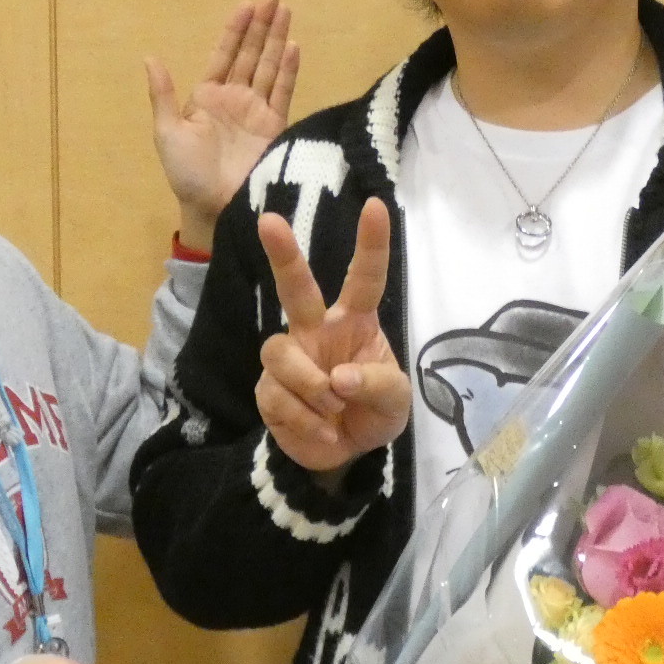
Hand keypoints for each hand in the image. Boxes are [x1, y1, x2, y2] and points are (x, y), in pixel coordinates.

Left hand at [146, 0, 299, 252]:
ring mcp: (256, 111)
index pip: (224, 54)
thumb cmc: (186, 173)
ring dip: (277, 39)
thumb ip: (163, 95)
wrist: (212, 207)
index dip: (235, 29)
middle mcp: (235, 98)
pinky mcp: (274, 127)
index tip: (247, 4)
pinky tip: (293, 47)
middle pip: (251, 54)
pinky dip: (288, 70)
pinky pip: (283, 92)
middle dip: (262, 25)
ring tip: (287, 11)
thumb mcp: (167, 132)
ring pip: (269, 66)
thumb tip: (150, 57)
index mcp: (207, 96)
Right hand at [255, 197, 410, 476]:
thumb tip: (338, 377)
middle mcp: (317, 330)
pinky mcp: (268, 390)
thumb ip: (377, 384)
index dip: (371, 244)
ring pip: (279, 352)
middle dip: (284, 254)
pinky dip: (305, 419)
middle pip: (296, 287)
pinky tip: (323, 432)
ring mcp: (290, 358)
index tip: (376, 207)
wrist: (346, 456)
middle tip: (269, 221)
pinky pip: (276, 395)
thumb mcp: (395, 401)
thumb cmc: (374, 412)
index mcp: (355, 322)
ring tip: (333, 409)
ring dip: (310, 385)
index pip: (364, 279)